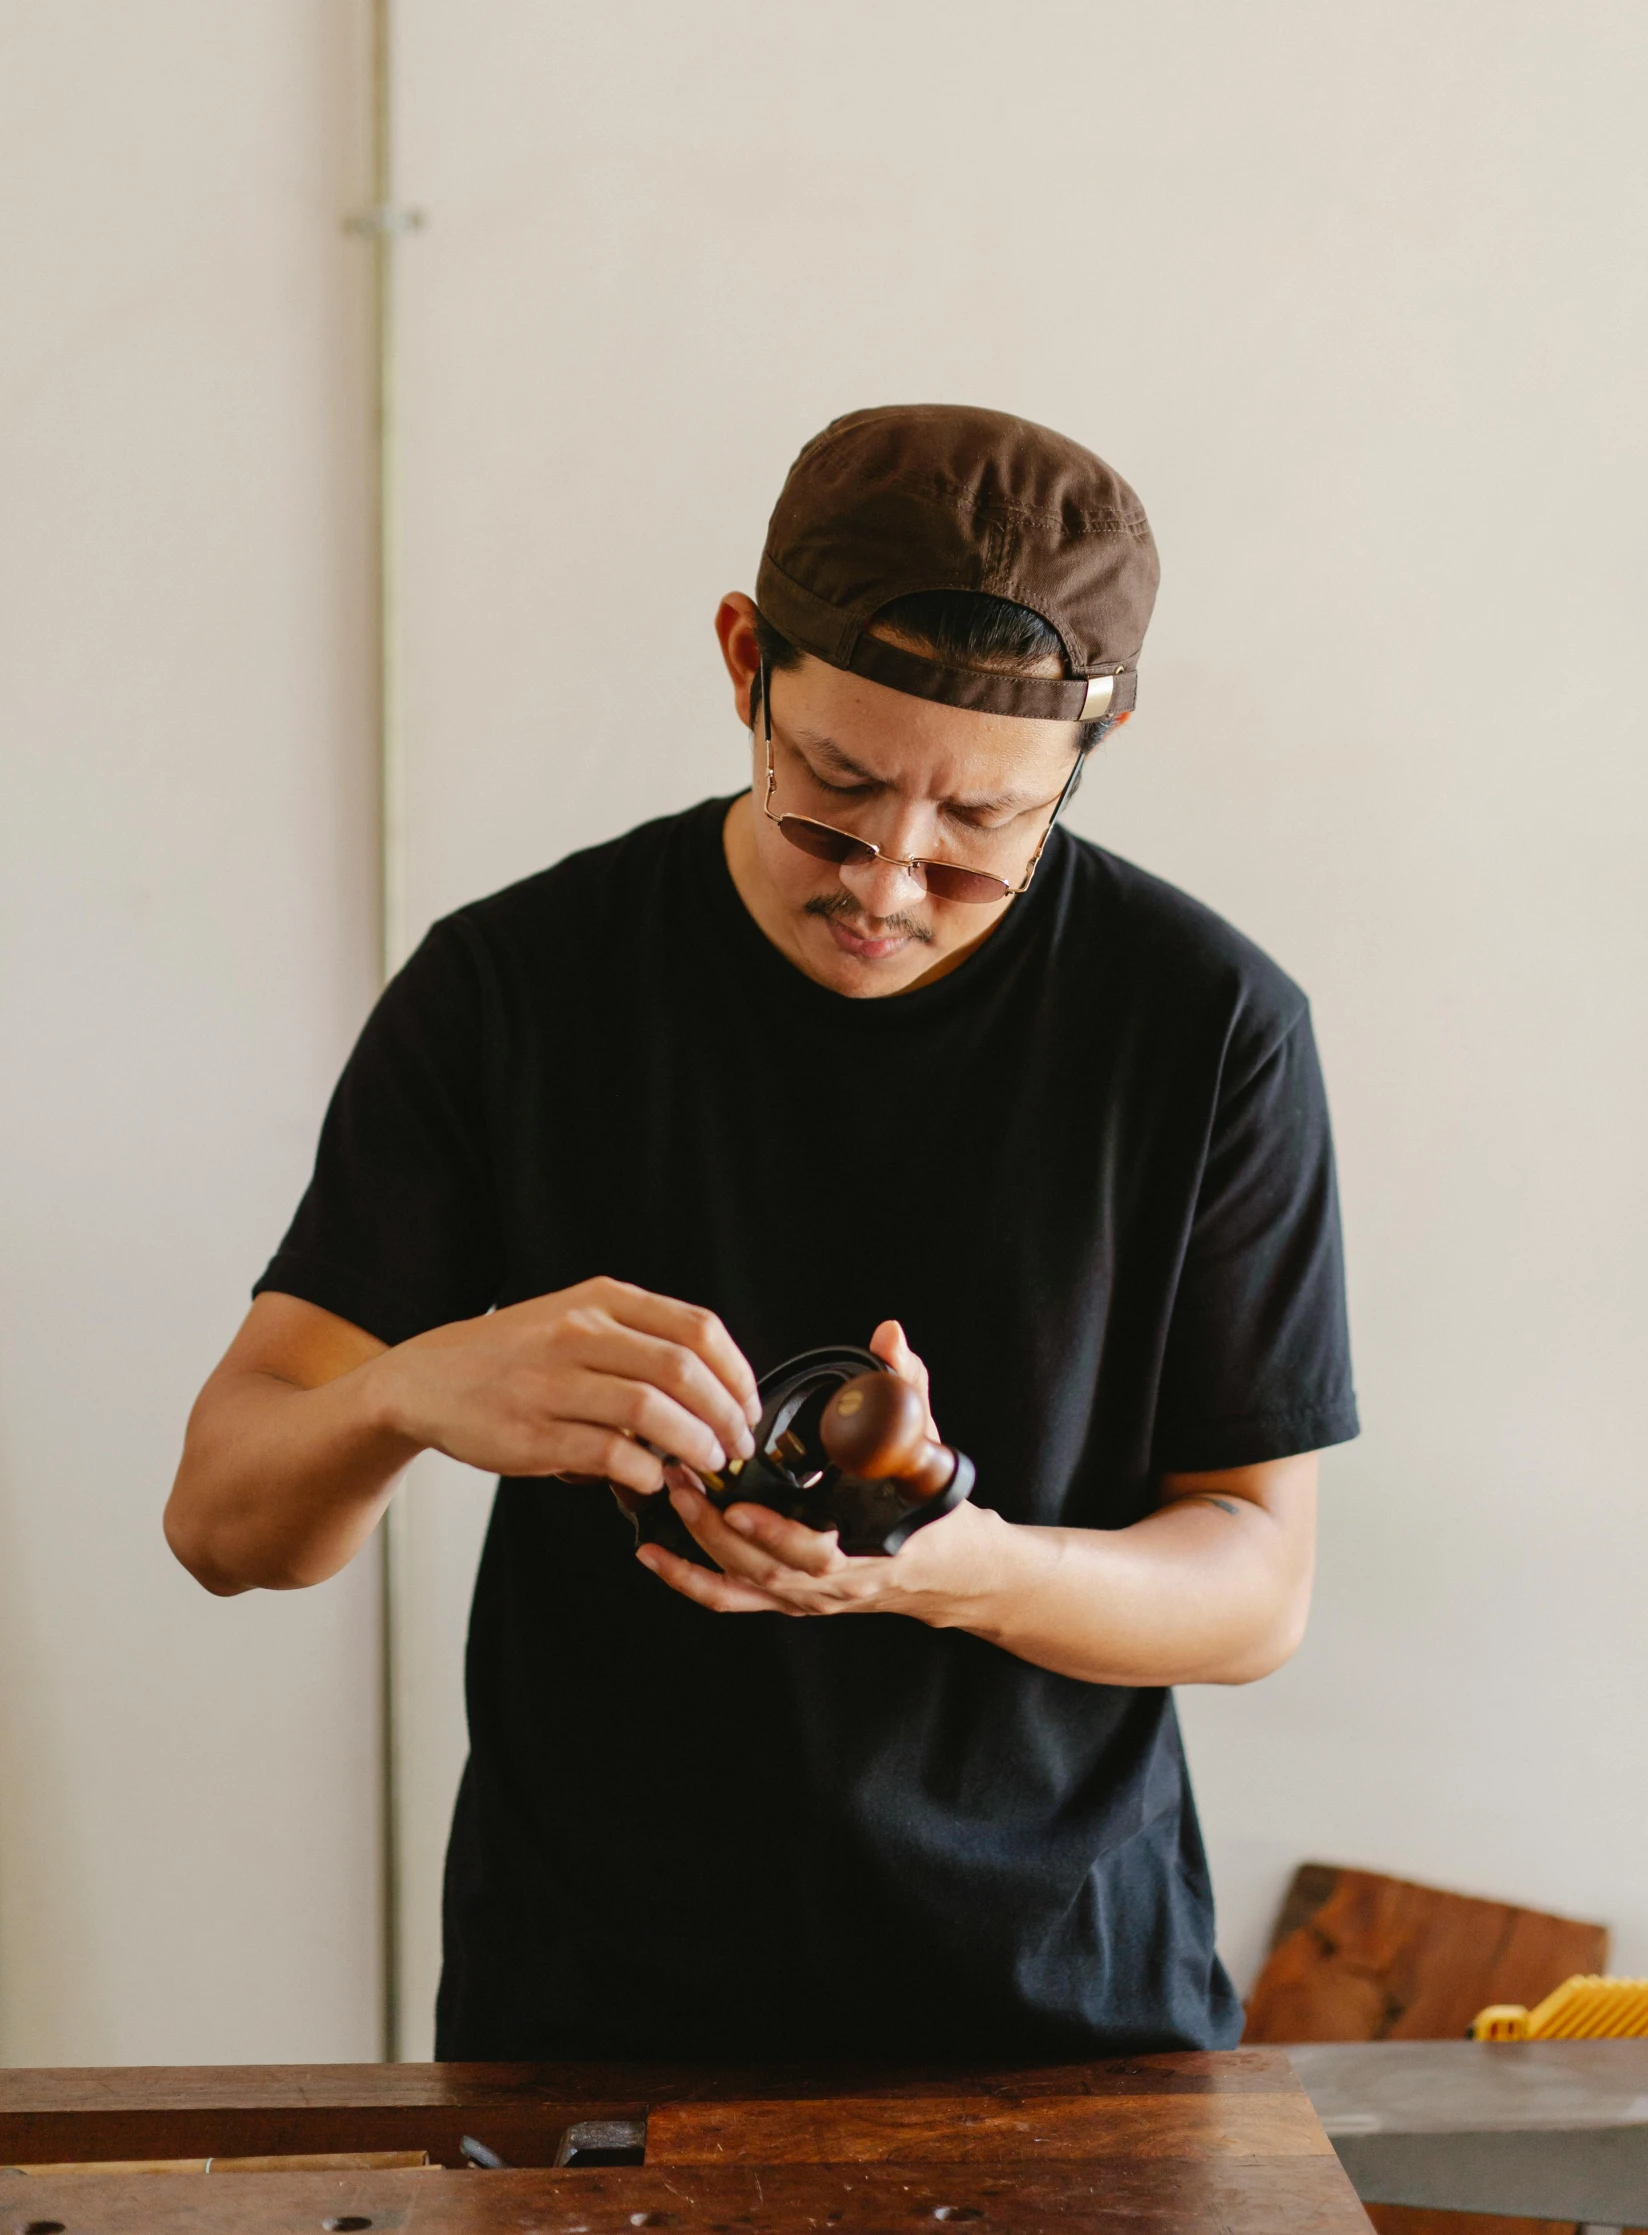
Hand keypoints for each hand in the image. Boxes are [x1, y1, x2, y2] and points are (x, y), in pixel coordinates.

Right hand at [367, 1276, 760, 1493]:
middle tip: (737, 1446)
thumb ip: (637, 1341)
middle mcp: (579, 1334)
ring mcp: (553, 1383)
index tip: (749, 1406)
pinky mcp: (533, 1433)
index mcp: (601, 1301)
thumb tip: (714, 1389)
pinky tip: (652, 1480)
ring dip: (693, 1446)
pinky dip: (645, 1473)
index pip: (697, 1329)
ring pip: (651, 1412)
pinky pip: (610, 1455)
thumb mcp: (574, 1319)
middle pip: (682, 1371)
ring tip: (706, 1465)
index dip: (737, 1374)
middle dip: (725, 1416)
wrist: (427, 1380)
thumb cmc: (514, 1356)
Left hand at [634, 1318, 1004, 1621]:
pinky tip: (652, 1554)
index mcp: (867, 1547)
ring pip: (740, 1586)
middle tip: (682, 1479)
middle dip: (714, 1529)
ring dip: (696, 1547)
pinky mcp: (782, 1601)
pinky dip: (688, 1580)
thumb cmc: (931, 1505)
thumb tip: (890, 1335)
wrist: (943, 1566)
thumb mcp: (926, 1443)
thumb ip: (906, 1388)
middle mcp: (829, 1582)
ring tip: (668, 1495)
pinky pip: (730, 1599)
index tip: (739, 1507)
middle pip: (763, 1570)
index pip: (817, 1554)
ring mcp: (803, 1597)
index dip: (775, 1535)